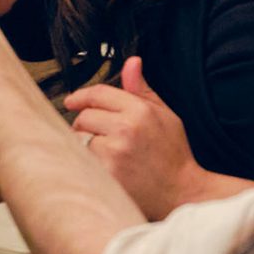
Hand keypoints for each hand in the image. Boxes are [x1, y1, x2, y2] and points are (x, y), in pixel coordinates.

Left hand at [64, 58, 204, 221]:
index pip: (98, 94)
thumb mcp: (164, 115)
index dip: (80, 97)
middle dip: (86, 124)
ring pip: (81, 139)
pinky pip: (83, 161)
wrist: (182, 192)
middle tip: (99, 136)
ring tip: (105, 154)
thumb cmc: (173, 153)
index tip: (71, 102)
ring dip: (85, 145)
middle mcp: (126, 128)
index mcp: (140, 110)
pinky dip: (88, 164)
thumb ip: (142, 90)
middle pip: (84, 116)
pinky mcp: (106, 174)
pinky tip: (105, 168)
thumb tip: (131, 61)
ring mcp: (114, 152)